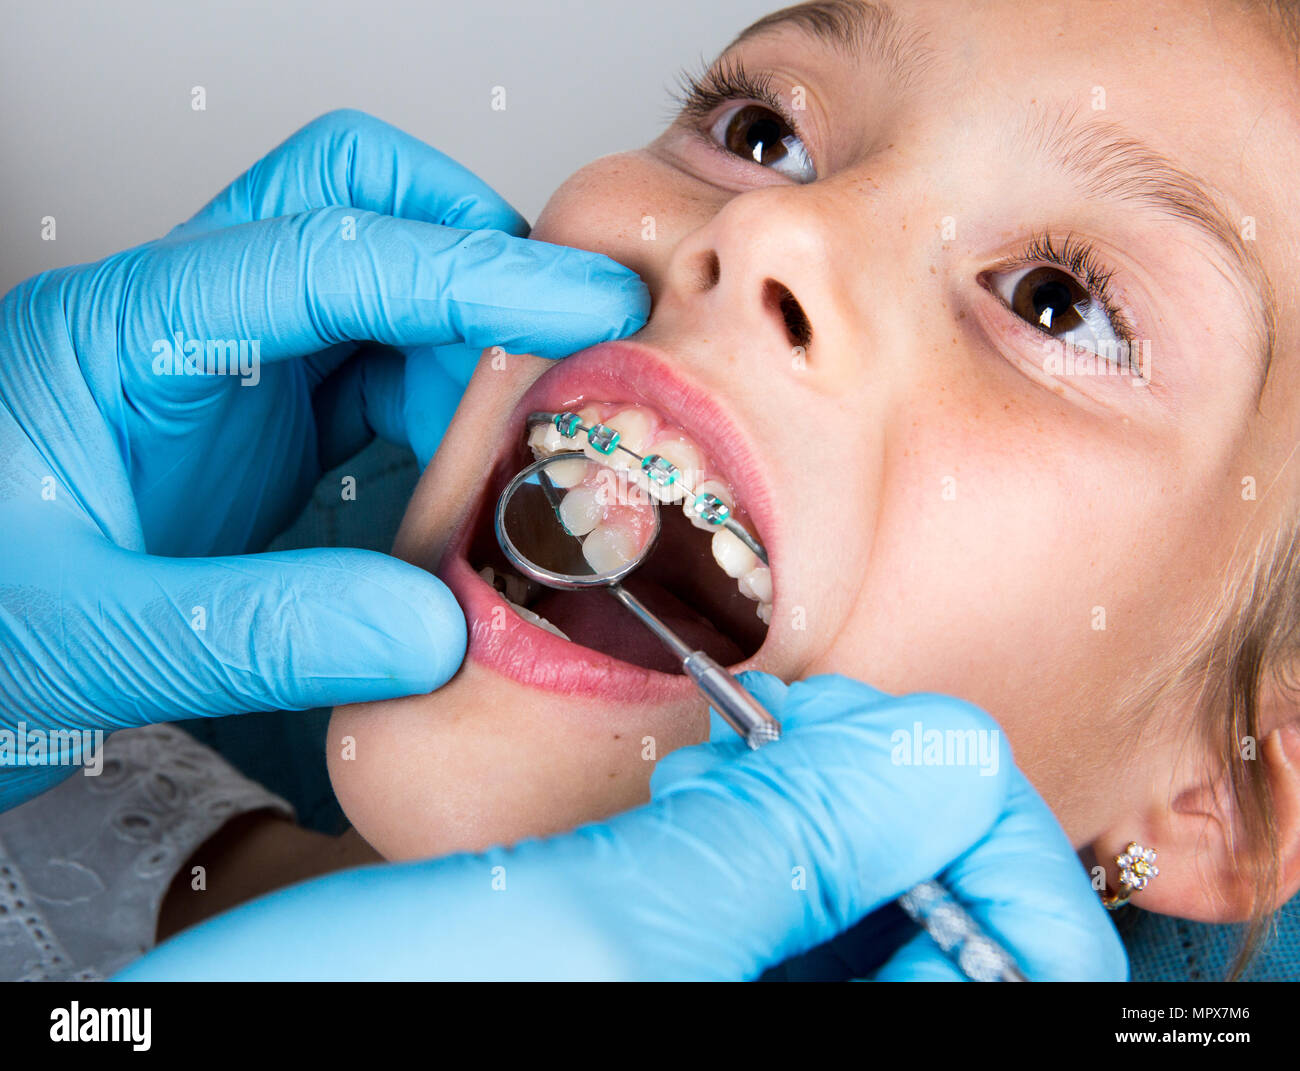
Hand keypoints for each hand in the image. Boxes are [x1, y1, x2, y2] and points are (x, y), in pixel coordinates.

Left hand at [0, 109, 648, 808]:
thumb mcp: (92, 639)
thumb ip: (265, 634)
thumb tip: (436, 628)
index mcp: (128, 331)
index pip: (323, 248)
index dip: (470, 270)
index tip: (587, 305)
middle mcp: (190, 318)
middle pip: (356, 200)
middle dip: (475, 253)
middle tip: (567, 343)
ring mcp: (234, 362)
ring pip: (387, 285)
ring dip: (474, 343)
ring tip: (521, 444)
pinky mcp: (267, 418)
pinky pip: (384, 371)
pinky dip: (451, 406)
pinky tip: (471, 473)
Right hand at [113, 673, 1125, 980]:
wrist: (234, 1041)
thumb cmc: (366, 1029)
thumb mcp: (598, 933)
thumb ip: (787, 849)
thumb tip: (944, 750)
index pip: (1033, 969)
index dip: (999, 844)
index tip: (922, 748)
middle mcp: (792, 1044)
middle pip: (953, 931)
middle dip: (899, 808)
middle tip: (813, 725)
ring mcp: (734, 1014)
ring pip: (862, 911)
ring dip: (820, 809)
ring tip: (742, 747)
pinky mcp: (676, 988)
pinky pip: (775, 912)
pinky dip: (756, 832)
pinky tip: (697, 787)